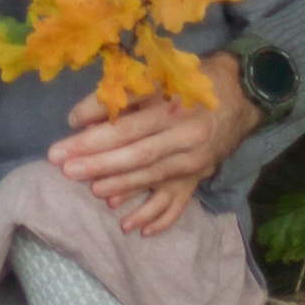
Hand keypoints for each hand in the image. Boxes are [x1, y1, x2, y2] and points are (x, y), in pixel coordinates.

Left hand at [48, 53, 258, 235]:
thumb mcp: (158, 77)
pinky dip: (157, 217)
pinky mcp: (200, 175)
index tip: (63, 146)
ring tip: (92, 190)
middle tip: (65, 170)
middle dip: (98, 164)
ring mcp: (195, 160)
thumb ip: (120, 97)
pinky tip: (133, 227)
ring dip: (120, 186)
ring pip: (153, 177)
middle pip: (136, 155)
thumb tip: (78, 118)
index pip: (126, 128)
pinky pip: (179, 201)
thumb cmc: (191, 79)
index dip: (93, 139)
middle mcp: (185, 137)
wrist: (241, 94)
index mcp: (173, 107)